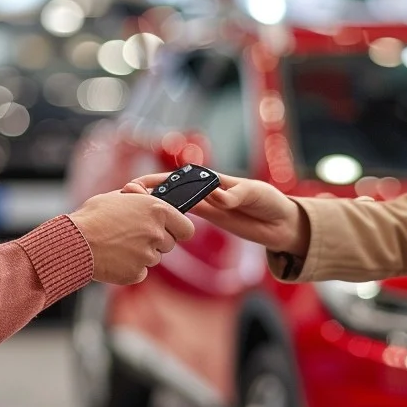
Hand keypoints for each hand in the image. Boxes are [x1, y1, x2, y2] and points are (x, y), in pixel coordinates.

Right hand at [69, 191, 194, 284]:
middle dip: (156, 241)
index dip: (178, 229)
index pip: (187, 228)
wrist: (75, 241)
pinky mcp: (136, 273)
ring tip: (118, 245)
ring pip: (154, 258)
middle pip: (169, 244)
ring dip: (141, 254)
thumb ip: (142, 201)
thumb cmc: (94, 216)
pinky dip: (130, 267)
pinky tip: (114, 258)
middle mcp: (156, 233)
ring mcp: (148, 255)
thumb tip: (151, 199)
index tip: (170, 230)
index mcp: (157, 210)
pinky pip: (140, 271)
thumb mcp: (120, 198)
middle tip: (134, 236)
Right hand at [122, 172, 308, 256]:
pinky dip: (167, 221)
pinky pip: (183, 219)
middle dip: (145, 194)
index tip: (136, 186)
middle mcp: (205, 190)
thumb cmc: (271, 202)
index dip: (155, 181)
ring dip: (152, 209)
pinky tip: (151, 229)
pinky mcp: (210, 218)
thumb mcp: (256, 195)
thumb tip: (218, 197)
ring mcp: (206, 205)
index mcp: (213, 179)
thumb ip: (237, 195)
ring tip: (130, 215)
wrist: (283, 222)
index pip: (178, 178)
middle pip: (168, 191)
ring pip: (171, 205)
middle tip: (123, 200)